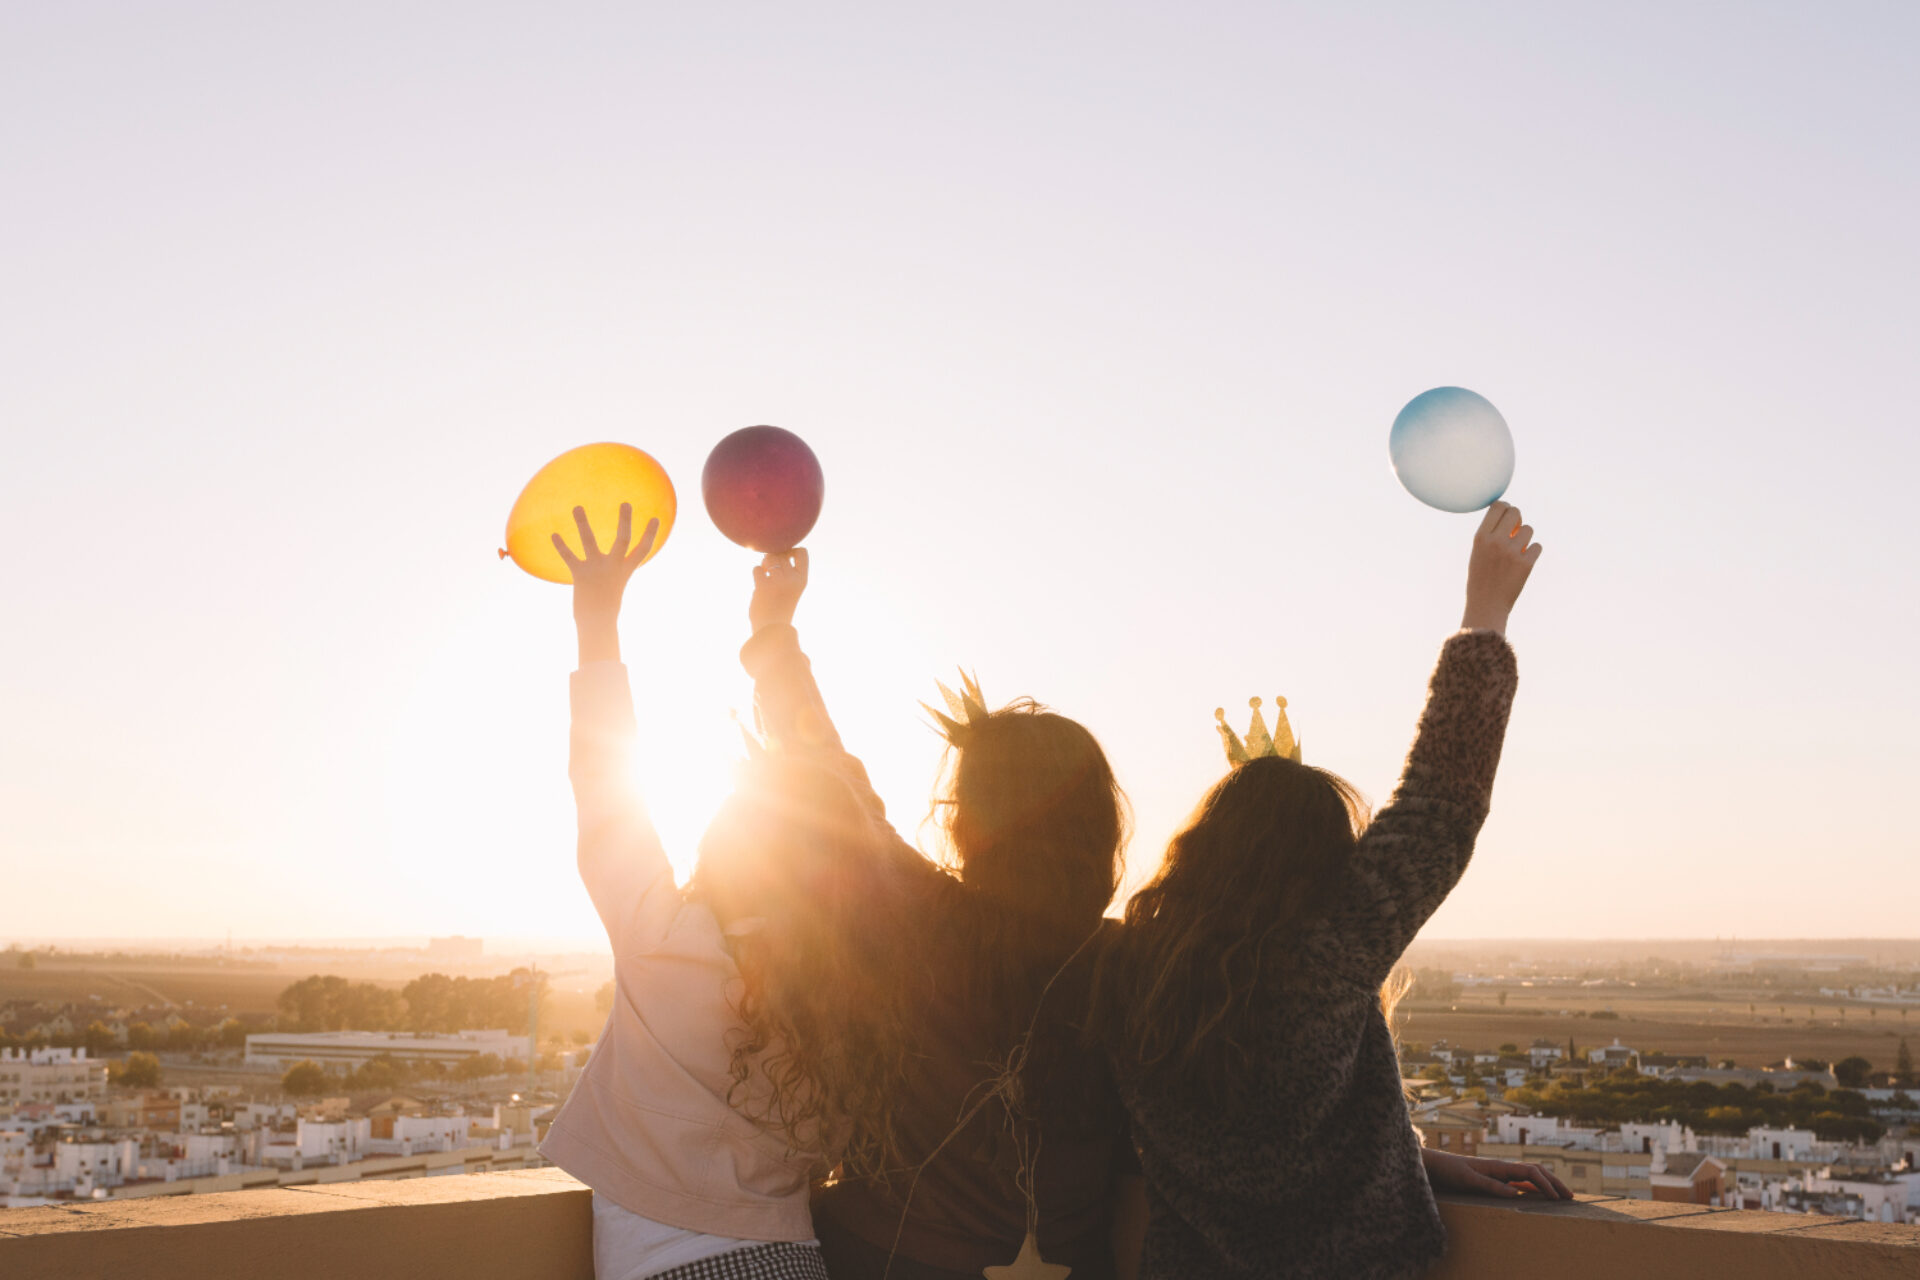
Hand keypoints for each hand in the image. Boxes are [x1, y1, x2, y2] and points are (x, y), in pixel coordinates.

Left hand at [553, 503, 658, 664]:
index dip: (651, 534)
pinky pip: (569, 557)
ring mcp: (597, 568)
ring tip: (577, 507)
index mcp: (625, 570)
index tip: (656, 519)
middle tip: (625, 503)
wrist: (597, 623)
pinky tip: (553, 534)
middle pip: (623, 539)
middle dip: (625, 521)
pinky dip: (561, 546)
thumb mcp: (614, 587)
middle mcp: (613, 566)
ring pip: (589, 541)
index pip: (643, 550)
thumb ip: (612, 573)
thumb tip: (611, 567)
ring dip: (582, 523)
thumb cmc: (605, 607)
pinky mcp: (580, 574)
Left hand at [749, 548, 808, 633]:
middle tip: (770, 572)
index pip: (802, 553)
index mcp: (802, 580)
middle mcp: (792, 579)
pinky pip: (757, 569)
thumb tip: (770, 552)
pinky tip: (760, 585)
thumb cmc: (780, 607)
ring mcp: (778, 582)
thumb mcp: (791, 588)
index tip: (785, 559)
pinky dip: (757, 574)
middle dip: (773, 559)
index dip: (791, 550)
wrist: (772, 630)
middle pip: (781, 554)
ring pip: (769, 558)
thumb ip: (786, 571)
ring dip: (764, 565)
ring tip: (765, 576)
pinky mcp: (764, 586)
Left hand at [1421, 1147, 1571, 1199]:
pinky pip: (1518, 1183)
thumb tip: (1515, 1194)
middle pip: (1535, 1171)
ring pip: (1529, 1176)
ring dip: (1546, 1184)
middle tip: (1570, 1196)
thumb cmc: (1448, 1171)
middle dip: (1554, 1182)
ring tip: (1560, 1196)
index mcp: (1498, 1166)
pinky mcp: (1493, 1179)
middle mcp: (1501, 1168)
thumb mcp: (1467, 1179)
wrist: (1433, 1165)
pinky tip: (1537, 1196)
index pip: (1530, 1172)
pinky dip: (1533, 1188)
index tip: (1556, 1198)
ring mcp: (1498, 1173)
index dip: (1546, 1184)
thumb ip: (1489, 1185)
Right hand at [1461, 501, 1541, 633]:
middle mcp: (1496, 541)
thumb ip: (1491, 533)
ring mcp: (1512, 552)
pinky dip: (1532, 553)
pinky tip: (1523, 562)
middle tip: (1515, 531)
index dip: (1505, 508)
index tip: (1506, 517)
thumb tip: (1511, 514)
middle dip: (1517, 519)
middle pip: (1515, 512)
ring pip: (1528, 530)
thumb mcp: (1477, 552)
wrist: (1486, 606)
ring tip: (1516, 552)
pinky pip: (1537, 546)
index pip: (1498, 506)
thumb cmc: (1480, 578)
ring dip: (1525, 538)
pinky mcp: (1526, 563)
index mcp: (1480, 537)